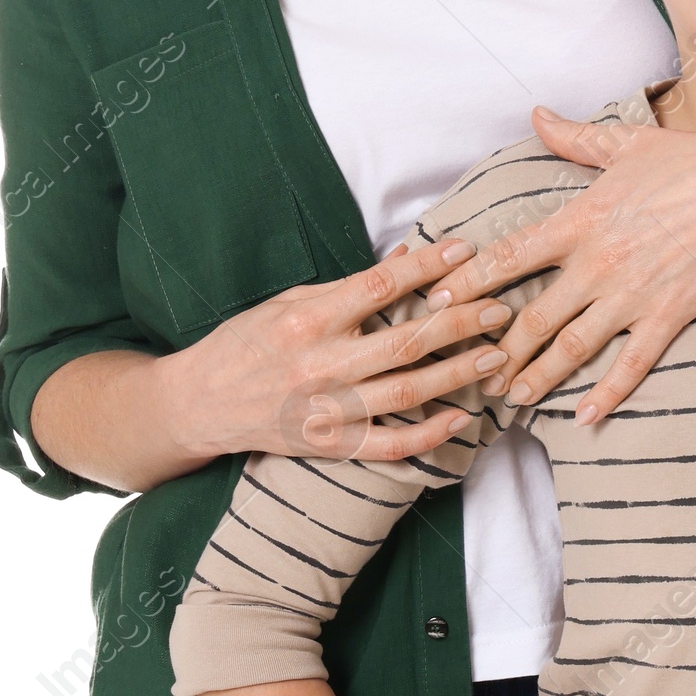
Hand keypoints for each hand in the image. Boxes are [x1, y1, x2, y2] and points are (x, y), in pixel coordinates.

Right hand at [159, 236, 513, 464]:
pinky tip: (460, 419)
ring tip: (496, 355)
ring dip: (457, 374)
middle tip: (498, 309)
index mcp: (307, 321)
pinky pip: (387, 444)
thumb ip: (344, 289)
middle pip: (404, 342)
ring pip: (405, 392)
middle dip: (459, 323)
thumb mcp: (286, 302)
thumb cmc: (245, 343)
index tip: (463, 250)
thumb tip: (402, 262)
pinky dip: (427, 435)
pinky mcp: (327, 445)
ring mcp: (325, 410)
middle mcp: (319, 365)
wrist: (197, 404)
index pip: (378, 286)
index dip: (425, 266)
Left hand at [428, 106, 695, 423]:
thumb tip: (536, 115)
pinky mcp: (668, 316)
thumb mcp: (624, 142)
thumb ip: (574, 137)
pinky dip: (607, 393)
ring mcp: (632, 294)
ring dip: (538, 376)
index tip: (437, 303)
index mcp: (580, 221)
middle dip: (497, 348)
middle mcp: (598, 262)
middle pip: (533, 315)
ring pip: (572, 346)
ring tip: (513, 396)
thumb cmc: (688, 161)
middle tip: (471, 370)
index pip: (509, 256)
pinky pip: (631, 364)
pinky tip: (586, 415)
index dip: (468, 283)